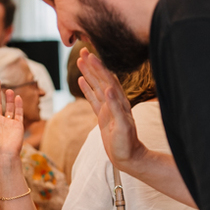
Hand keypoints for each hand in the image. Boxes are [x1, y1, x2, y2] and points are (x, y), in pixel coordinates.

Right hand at [77, 50, 144, 171]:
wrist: (129, 158)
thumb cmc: (127, 145)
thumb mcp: (122, 127)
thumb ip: (116, 108)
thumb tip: (109, 89)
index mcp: (120, 103)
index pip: (108, 80)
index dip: (99, 68)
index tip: (90, 56)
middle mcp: (115, 103)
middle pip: (102, 79)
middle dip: (93, 65)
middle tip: (82, 51)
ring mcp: (109, 108)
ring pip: (97, 86)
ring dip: (89, 73)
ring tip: (80, 61)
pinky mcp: (103, 115)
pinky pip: (93, 98)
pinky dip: (87, 88)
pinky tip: (81, 80)